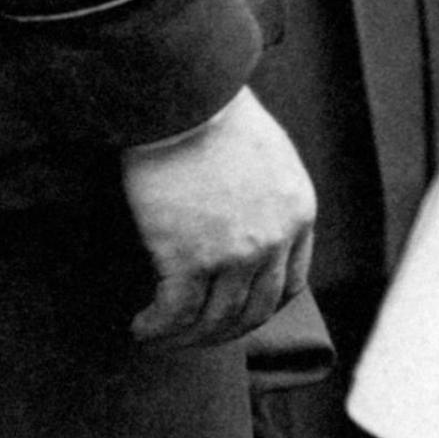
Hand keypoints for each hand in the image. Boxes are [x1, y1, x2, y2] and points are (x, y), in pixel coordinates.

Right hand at [120, 87, 314, 347]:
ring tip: (158, 336)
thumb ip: (268, 196)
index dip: (260, 307)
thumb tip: (248, 222)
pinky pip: (175, 313)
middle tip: (192, 336)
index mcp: (297, 214)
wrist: (187, 99)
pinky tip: (141, 327)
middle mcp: (273, 240)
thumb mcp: (269, 156)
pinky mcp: (188, 257)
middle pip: (254, 312)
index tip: (234, 314)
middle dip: (222, 333)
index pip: (291, 286)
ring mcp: (233, 254)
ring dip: (185, 338)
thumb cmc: (217, 116)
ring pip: (214, 320)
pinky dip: (157, 328)